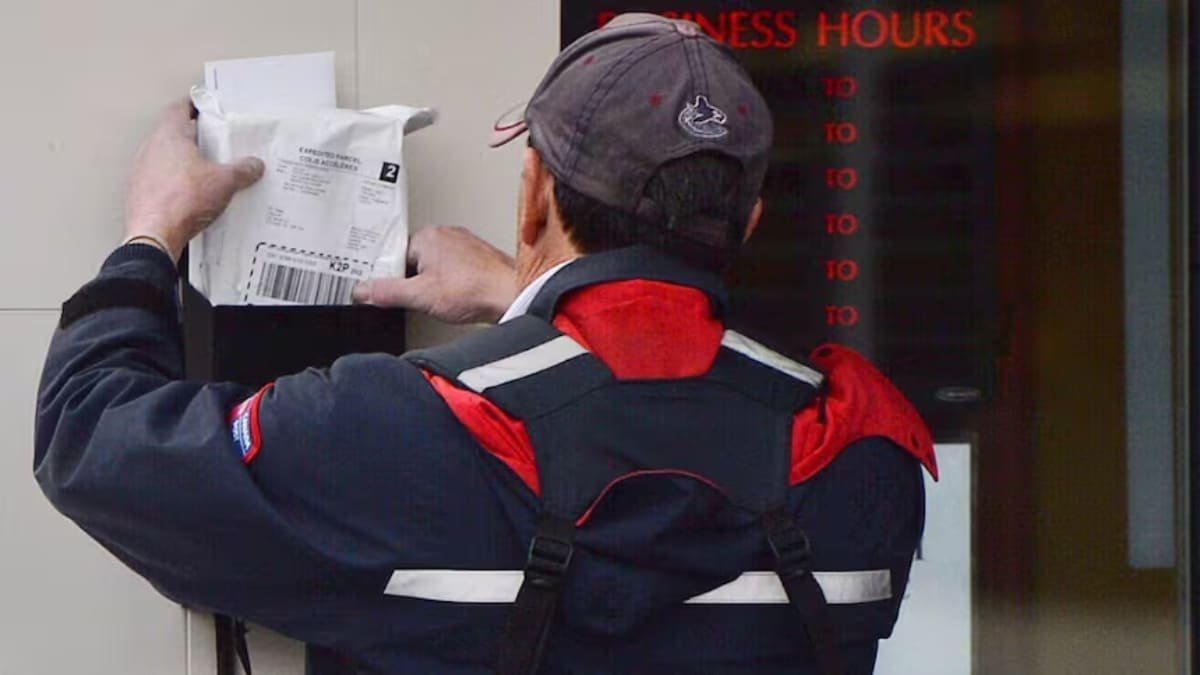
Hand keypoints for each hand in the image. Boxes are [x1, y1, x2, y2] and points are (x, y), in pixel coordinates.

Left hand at [124, 99, 264, 262]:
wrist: (154, 235)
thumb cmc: (183, 201)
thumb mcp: (225, 183)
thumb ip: (242, 170)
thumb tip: (254, 165)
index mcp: (170, 135)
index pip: (179, 108)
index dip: (194, 105)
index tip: (205, 106)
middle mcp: (151, 148)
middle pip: (172, 132)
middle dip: (193, 136)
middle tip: (213, 141)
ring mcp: (141, 170)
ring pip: (164, 156)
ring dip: (182, 160)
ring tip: (204, 170)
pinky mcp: (139, 191)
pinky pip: (159, 179)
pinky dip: (174, 181)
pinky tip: (190, 194)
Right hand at [352, 226, 517, 323]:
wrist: (513, 295)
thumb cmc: (476, 289)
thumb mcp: (420, 296)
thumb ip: (387, 293)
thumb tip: (363, 291)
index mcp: (428, 235)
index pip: (394, 254)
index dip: (391, 276)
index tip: (390, 291)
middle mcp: (447, 234)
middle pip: (414, 259)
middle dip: (414, 280)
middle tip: (420, 298)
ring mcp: (465, 244)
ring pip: (435, 265)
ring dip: (434, 282)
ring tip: (442, 299)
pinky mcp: (479, 258)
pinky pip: (455, 269)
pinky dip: (452, 283)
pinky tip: (458, 297)